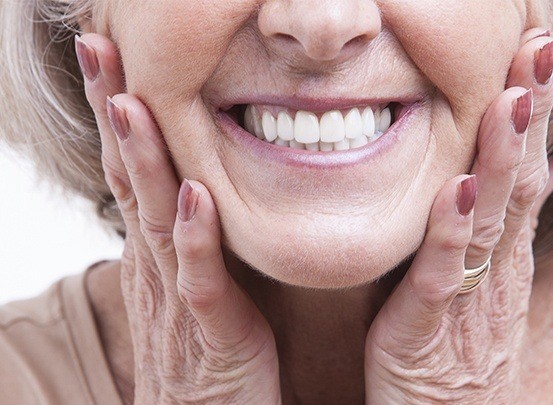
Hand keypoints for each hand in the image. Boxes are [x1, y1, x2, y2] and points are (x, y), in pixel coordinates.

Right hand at [75, 34, 280, 403]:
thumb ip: (191, 239)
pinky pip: (200, 281)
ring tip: (130, 102)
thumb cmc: (207, 352)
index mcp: (157, 252)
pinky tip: (194, 196)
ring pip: (156, 219)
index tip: (111, 58)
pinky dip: (196, 237)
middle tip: (98, 48)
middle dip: (115, 113)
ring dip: (143, 160)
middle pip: (130, 179)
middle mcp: (157, 267)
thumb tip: (193, 190)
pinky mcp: (212, 333)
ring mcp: (178, 299)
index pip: (132, 171)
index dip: (120, 115)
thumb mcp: (192, 284)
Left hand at [365, 29, 552, 402]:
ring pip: (490, 217)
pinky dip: (452, 231)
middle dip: (530, 112)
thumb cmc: (458, 350)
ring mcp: (468, 296)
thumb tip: (540, 170)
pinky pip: (444, 274)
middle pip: (518, 179)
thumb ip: (502, 225)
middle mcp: (494, 266)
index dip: (534, 109)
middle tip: (543, 44)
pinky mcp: (430, 328)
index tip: (540, 48)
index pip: (524, 166)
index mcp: (500, 251)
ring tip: (514, 97)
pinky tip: (458, 188)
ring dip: (504, 155)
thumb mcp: (485, 282)